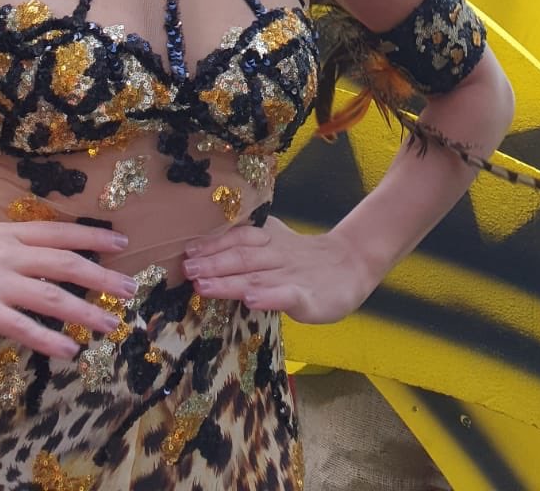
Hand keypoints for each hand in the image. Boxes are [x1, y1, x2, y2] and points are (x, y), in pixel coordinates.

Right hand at [0, 215, 138, 358]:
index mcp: (5, 234)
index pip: (58, 233)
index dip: (90, 238)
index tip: (119, 242)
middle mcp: (9, 254)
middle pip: (65, 263)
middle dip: (101, 275)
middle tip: (131, 288)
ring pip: (52, 295)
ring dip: (86, 310)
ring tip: (112, 323)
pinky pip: (21, 326)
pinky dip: (48, 339)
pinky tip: (68, 350)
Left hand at [181, 216, 377, 324]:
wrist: (352, 263)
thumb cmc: (306, 259)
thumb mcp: (278, 244)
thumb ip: (250, 246)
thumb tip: (209, 249)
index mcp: (269, 240)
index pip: (237, 239)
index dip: (212, 245)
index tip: (187, 252)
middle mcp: (277, 255)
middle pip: (241, 257)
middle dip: (212, 263)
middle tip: (187, 270)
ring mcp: (292, 276)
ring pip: (257, 276)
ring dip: (228, 281)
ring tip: (204, 286)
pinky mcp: (308, 297)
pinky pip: (287, 295)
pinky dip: (269, 297)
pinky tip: (251, 300)